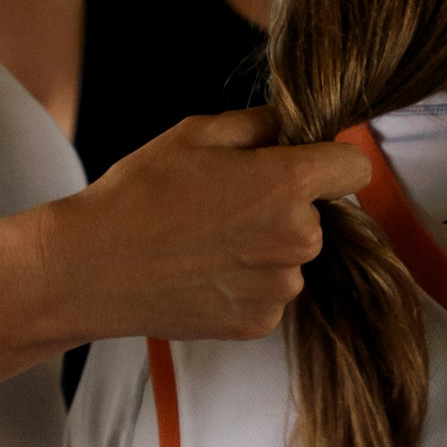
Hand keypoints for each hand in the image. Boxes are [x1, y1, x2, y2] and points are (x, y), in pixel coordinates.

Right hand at [49, 108, 368, 344]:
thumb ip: (262, 123)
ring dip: (265, 248)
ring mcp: (279, 287)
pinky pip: (269, 293)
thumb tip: (296, 126)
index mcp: (288, 184)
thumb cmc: (140, 193)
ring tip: (205, 241)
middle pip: (318, 215)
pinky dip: (245, 284)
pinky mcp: (258, 323)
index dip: (330, 160)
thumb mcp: (197, 133)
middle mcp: (297, 239)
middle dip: (285, 207)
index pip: (355, 166)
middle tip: (225, 203)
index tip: (301, 164)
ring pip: (292, 257)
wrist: (91, 268)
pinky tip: (202, 272)